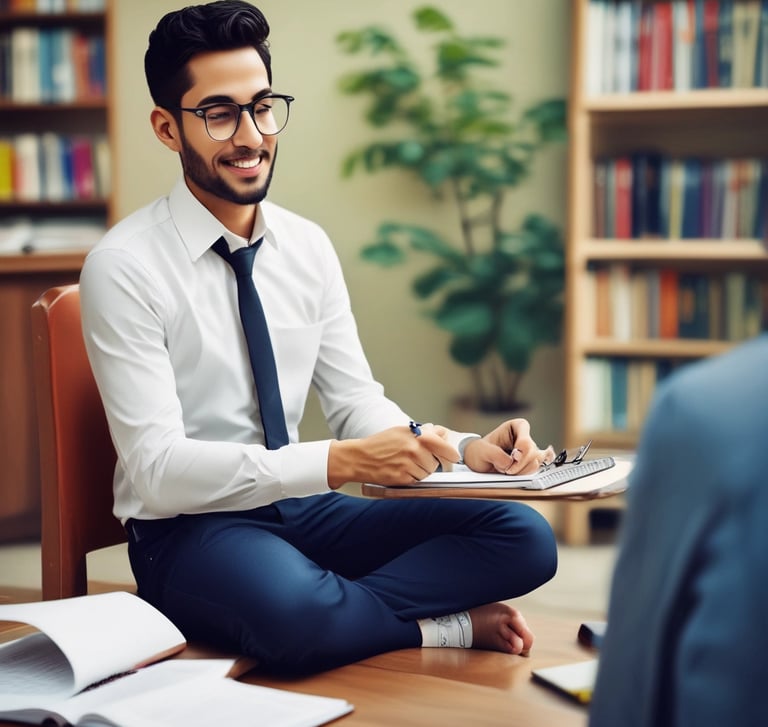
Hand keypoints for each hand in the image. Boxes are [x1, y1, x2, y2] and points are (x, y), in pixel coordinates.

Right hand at [328, 423, 459, 487]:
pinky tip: (402, 471)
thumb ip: (423, 432)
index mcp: (415, 435)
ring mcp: (408, 464)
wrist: (359, 458)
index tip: (454, 457)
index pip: (442, 445)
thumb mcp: (401, 431)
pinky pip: (417, 481)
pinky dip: (413, 478)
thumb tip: (441, 433)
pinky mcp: (403, 478)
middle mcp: (413, 449)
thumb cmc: (379, 444)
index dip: (450, 453)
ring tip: (406, 465)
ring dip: (421, 471)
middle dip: (431, 462)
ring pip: (427, 473)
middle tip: (419, 460)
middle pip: (436, 462)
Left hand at [461, 418, 553, 475]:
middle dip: (520, 464)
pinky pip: (534, 470)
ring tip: (507, 471)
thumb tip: (510, 463)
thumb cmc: (480, 451)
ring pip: (535, 462)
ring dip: (522, 471)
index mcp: (516, 426)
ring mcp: (529, 451)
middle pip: (532, 451)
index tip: (514, 456)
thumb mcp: (482, 450)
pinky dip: (525, 475)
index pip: (526, 432)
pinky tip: (515, 474)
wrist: (478, 462)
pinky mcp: (529, 463)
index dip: (522, 446)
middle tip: (506, 470)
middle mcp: (525, 437)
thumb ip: (495, 454)